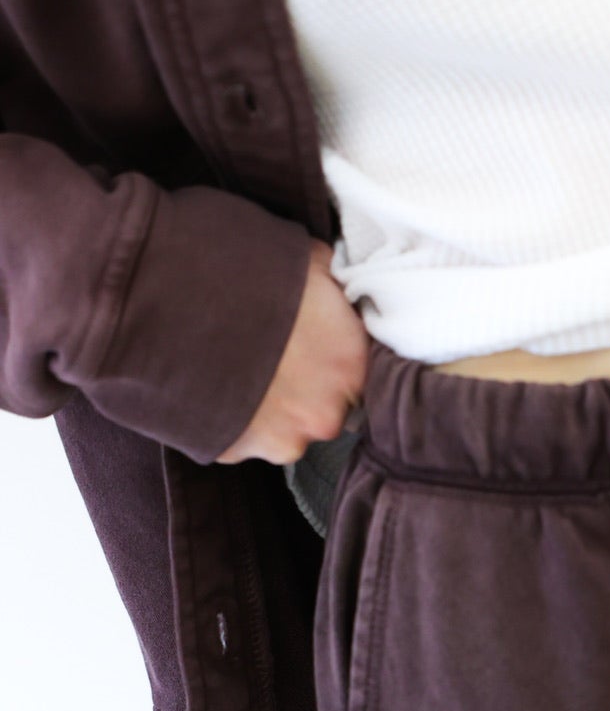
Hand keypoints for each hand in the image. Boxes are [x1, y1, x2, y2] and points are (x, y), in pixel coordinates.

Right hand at [218, 238, 367, 465]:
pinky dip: (232, 418)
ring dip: (267, 405)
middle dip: (302, 384)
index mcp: (350, 361)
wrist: (149, 294)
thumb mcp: (302, 256)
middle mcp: (325, 411)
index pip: (359, 370)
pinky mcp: (236, 453)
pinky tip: (211, 384)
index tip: (307, 342)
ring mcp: (279, 440)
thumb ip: (332, 288)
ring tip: (233, 366)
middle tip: (267, 354)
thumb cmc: (229, 263)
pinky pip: (244, 439)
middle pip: (326, 406)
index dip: (331, 355)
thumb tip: (339, 290)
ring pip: (286, 428)